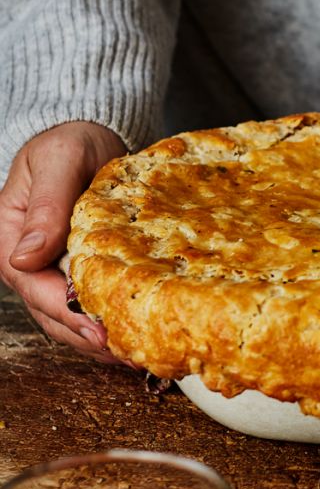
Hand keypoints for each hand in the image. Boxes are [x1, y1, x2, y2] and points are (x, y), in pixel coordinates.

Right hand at [0, 122, 126, 359]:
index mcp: (11, 237)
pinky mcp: (77, 270)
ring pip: (67, 317)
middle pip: (50, 312)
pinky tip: (138, 334)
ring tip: (137, 354)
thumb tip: (26, 258)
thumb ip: (46, 207)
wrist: (89, 133)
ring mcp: (51, 269)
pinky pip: (87, 304)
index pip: (32, 285)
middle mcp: (28, 262)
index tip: (98, 331)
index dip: (64, 312)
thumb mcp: (58, 162)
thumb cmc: (70, 141)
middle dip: (86, 337)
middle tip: (128, 354)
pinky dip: (109, 322)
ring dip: (98, 339)